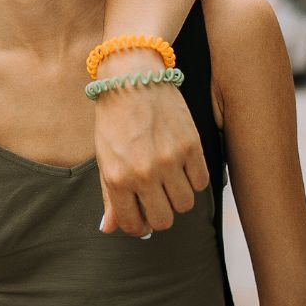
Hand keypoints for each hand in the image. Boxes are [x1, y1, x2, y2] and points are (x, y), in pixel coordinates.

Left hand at [91, 50, 207, 236]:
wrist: (132, 77)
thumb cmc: (114, 117)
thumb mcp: (104, 157)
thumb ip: (109, 195)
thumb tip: (109, 228)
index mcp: (118, 178)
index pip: (134, 224)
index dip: (138, 226)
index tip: (141, 217)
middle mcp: (144, 173)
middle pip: (164, 220)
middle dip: (160, 214)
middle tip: (156, 198)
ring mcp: (170, 161)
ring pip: (185, 205)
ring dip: (178, 197)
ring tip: (169, 179)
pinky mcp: (192, 146)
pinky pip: (201, 182)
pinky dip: (194, 179)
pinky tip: (182, 166)